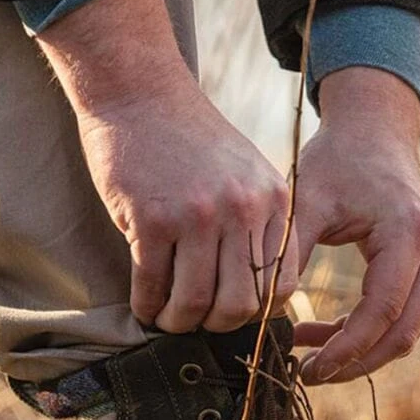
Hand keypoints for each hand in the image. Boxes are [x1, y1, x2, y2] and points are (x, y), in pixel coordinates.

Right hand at [37, 0, 297, 331]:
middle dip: (214, 326)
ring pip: (194, 302)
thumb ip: (254, 221)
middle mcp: (241, 210)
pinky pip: (152, 285)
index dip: (254, 314)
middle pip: (239, 304)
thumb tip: (254, 290)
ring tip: (165, 317)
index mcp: (271, 200)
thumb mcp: (242, 172)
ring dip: (176, 322)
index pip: (280, 285)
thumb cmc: (186, 138)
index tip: (228, 312)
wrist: (139, 93)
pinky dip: (146, 305)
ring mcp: (196, 216)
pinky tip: (142, 303)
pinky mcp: (151, 219)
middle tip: (193, 321)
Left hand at [293, 67, 419, 384]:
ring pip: (404, 332)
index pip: (382, 313)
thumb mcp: (305, 202)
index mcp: (408, 236)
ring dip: (356, 353)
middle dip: (353, 363)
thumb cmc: (336, 161)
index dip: (344, 349)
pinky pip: (398, 317)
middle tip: (304, 375)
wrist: (374, 132)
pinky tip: (315, 332)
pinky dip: (360, 333)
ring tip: (303, 357)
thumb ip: (287, 253)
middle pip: (402, 334)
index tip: (305, 367)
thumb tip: (261, 310)